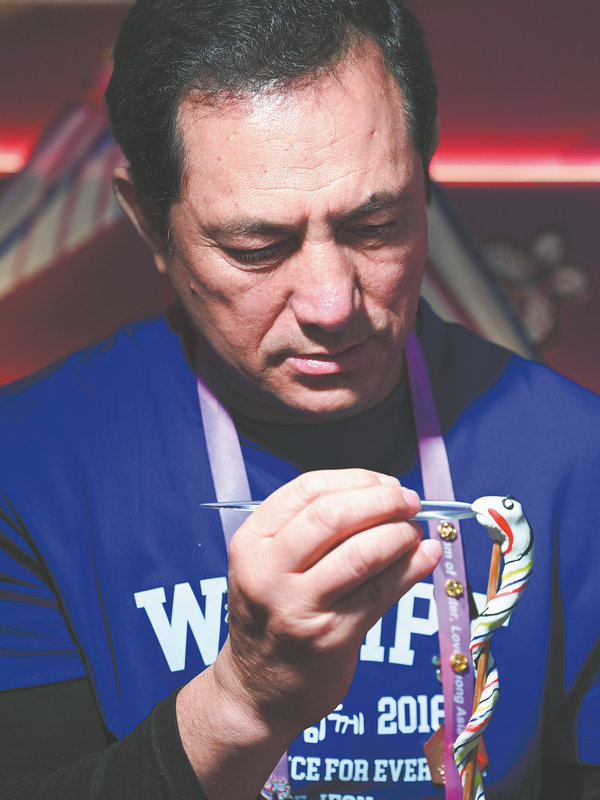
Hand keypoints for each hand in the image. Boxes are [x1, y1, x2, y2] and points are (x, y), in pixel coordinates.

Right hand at [223, 468, 439, 733]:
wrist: (258, 689)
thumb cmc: (273, 612)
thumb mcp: (269, 562)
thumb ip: (311, 526)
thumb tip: (383, 492)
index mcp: (251, 542)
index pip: (306, 490)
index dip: (355, 479)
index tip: (384, 482)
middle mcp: (268, 572)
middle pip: (333, 516)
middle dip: (381, 501)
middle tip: (408, 502)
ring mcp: (298, 607)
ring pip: (362, 553)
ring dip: (400, 534)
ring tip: (415, 532)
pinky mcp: (331, 638)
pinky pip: (381, 592)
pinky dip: (412, 568)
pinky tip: (427, 556)